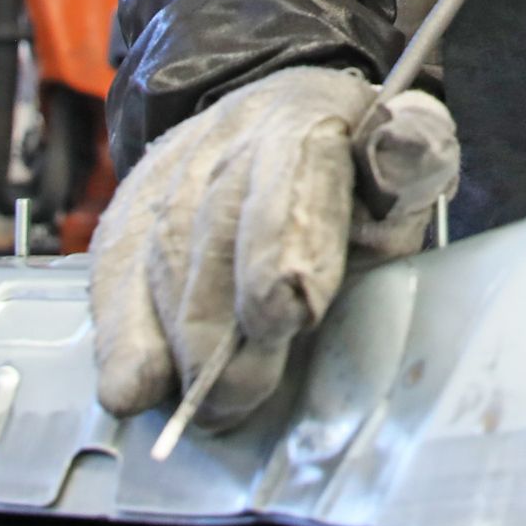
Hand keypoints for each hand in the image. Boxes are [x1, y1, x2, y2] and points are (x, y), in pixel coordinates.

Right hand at [90, 68, 458, 430]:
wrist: (276, 127)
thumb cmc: (352, 173)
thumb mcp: (402, 161)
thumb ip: (411, 164)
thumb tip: (405, 151)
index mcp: (307, 117)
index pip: (294, 170)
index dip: (287, 240)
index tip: (294, 310)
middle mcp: (228, 139)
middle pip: (217, 229)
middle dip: (226, 325)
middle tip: (244, 396)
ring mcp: (169, 176)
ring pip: (160, 257)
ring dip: (181, 344)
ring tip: (211, 409)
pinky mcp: (128, 214)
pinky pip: (114, 279)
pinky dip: (121, 339)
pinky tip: (133, 388)